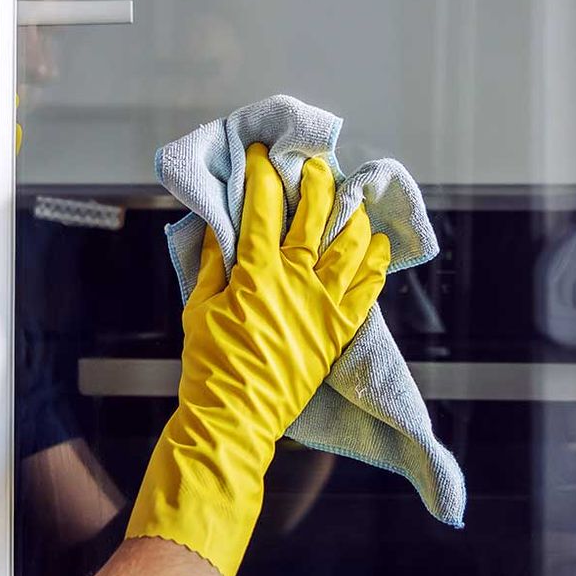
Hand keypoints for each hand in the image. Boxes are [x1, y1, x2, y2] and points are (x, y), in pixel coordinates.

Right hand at [126, 142, 389, 575]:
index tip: (262, 155)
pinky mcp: (338, 330)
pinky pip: (369, 288)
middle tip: (314, 164)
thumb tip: (219, 227)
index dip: (262, 174)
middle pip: (315, 215)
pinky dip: (376, 262)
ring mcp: (323, 306)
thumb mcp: (199, 309)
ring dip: (353, 215)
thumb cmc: (210, 368)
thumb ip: (213, 264)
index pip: (262, 207)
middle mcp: (296, 283)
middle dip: (316, 180)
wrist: (235, 420)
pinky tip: (377, 245)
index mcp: (256, 275)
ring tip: (351, 200)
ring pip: (351, 245)